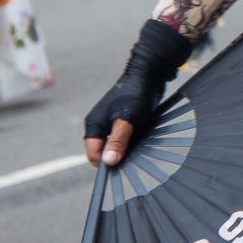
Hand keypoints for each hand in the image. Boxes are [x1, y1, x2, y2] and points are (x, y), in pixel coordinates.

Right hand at [82, 19, 189, 167]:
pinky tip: (139, 140)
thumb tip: (108, 162)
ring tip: (136, 146)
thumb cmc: (135, 94)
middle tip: (131, 156)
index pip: (93, 154)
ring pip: (113, 146)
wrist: (148, 74)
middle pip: (103, 152)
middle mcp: (99, 125)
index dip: (105, 163)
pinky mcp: (121, 122)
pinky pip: (122, 139)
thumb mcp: (127, 120)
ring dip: (123, 150)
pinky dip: (129, 143)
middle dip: (115, 157)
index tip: (120, 167)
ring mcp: (110, 124)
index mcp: (94, 125)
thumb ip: (117, 141)